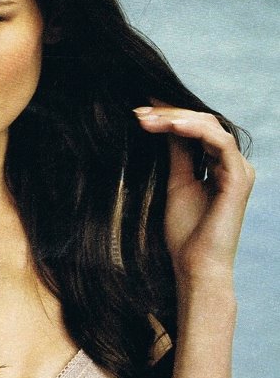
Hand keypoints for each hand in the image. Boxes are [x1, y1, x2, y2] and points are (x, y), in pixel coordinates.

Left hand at [134, 104, 253, 285]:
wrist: (195, 266)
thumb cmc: (186, 233)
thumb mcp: (177, 184)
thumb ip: (177, 155)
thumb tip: (165, 125)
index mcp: (220, 164)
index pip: (196, 128)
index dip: (169, 115)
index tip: (139, 111)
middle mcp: (233, 163)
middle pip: (203, 122)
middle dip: (168, 113)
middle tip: (138, 111)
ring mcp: (239, 169)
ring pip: (210, 126)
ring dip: (175, 118)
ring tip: (146, 118)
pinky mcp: (238, 178)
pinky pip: (218, 142)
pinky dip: (193, 130)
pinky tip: (169, 125)